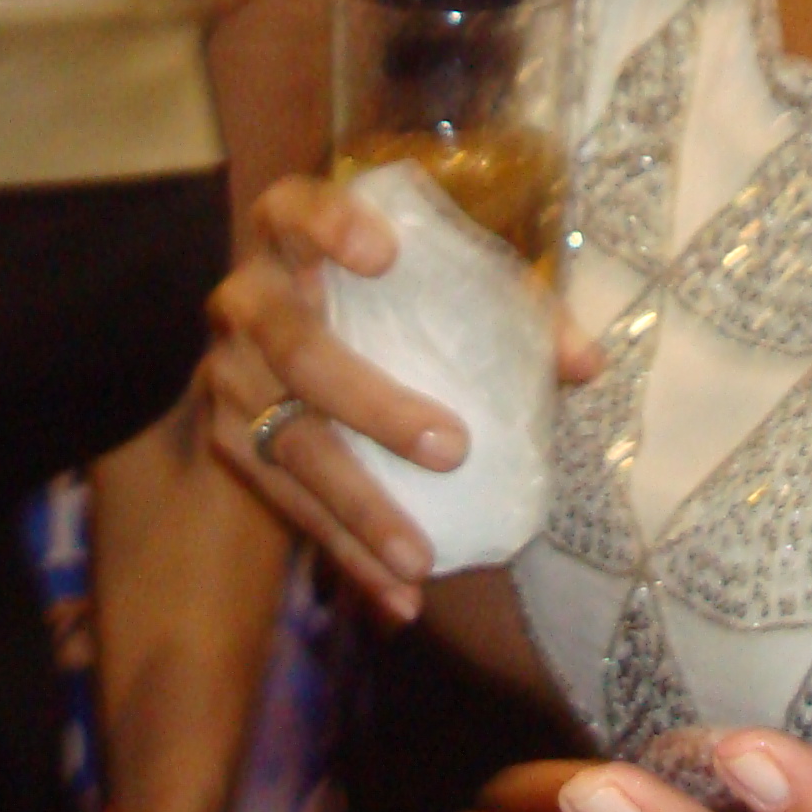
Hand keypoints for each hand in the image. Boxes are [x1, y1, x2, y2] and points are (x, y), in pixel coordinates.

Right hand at [197, 172, 594, 624]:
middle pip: (299, 349)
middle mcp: (247, 299)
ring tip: (418, 559)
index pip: (297, 209)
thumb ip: (508, 309)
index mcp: (289, 230)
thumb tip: (585, 365)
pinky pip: (286, 507)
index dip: (331, 227)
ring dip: (356, 508)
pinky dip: (345, 556)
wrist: (271, 340)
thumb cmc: (379, 295)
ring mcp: (227, 374)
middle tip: (450, 449)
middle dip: (372, 404)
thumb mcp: (434, 281)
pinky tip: (398, 602)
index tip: (383, 254)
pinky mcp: (226, 441)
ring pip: (286, 445)